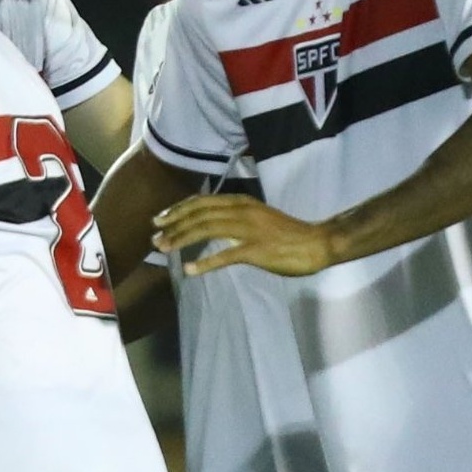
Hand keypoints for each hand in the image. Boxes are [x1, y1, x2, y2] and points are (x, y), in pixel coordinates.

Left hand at [153, 191, 336, 277]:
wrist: (317, 242)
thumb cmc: (287, 234)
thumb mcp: (257, 218)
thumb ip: (235, 219)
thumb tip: (211, 225)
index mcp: (241, 202)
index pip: (202, 201)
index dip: (178, 209)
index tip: (160, 219)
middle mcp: (242, 211)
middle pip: (199, 214)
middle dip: (173, 224)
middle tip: (155, 237)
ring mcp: (249, 230)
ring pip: (207, 229)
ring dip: (182, 239)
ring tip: (164, 249)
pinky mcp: (257, 250)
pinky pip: (226, 256)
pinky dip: (206, 263)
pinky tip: (190, 270)